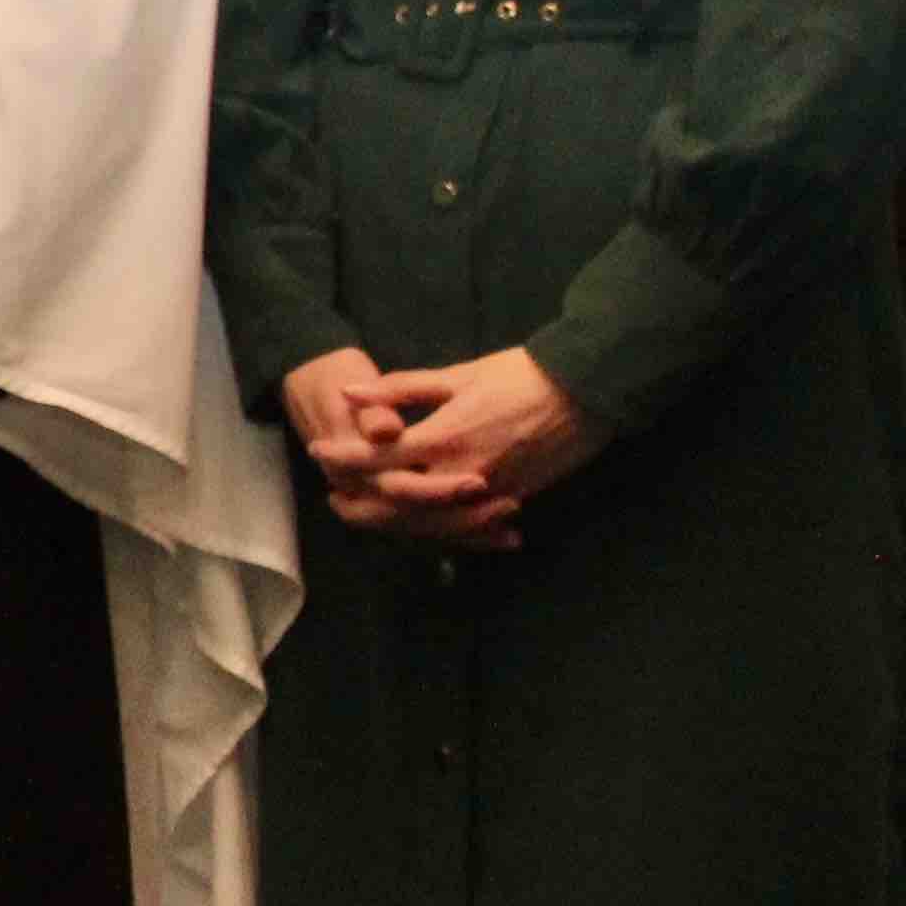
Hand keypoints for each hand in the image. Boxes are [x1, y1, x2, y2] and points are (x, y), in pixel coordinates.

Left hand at [281, 344, 544, 545]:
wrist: (586, 391)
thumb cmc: (519, 375)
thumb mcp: (456, 376)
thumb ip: (399, 389)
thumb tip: (349, 393)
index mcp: (443, 437)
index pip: (376, 458)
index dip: (343, 458)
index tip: (318, 452)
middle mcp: (461, 473)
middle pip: (396, 503)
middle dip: (360, 504)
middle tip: (334, 496)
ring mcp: (487, 492)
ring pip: (428, 522)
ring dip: (393, 523)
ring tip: (367, 515)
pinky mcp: (510, 499)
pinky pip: (466, 526)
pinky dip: (440, 530)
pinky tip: (421, 528)